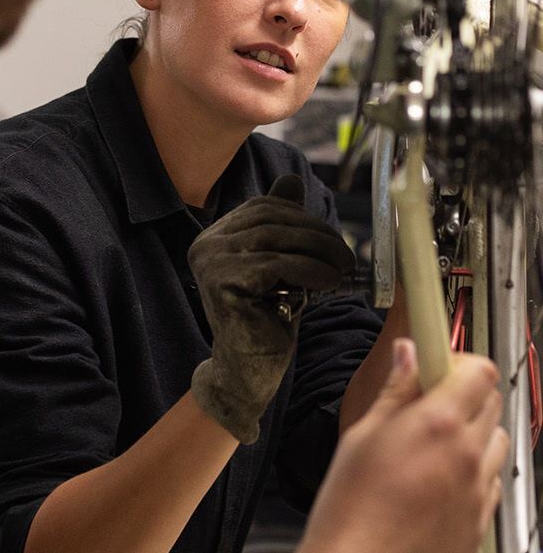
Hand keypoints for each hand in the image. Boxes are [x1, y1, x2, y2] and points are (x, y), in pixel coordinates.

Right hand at [188, 174, 354, 443]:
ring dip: (319, 251)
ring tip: (344, 268)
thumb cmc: (265, 318)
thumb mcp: (278, 264)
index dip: (303, 217)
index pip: (263, 207)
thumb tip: (290, 180)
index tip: (333, 238)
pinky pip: (276, 265)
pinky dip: (311, 270)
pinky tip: (330, 283)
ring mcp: (210, 262)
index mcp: (214, 236)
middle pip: (271, 220)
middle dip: (316, 233)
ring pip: (276, 240)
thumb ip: (280, 225)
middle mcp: (205, 244)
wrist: (246, 372)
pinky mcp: (221, 282)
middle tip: (347, 253)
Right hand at [281, 340, 508, 552]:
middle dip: (465, 394)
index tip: (440, 365)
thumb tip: (407, 356)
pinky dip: (474, 474)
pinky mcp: (480, 524)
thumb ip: (395, 391)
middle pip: (492, 402)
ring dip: (474, 434)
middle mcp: (468, 455)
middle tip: (430, 403)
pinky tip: (437, 482)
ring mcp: (478, 492)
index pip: (480, 370)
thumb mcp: (363, 434)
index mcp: (439, 423)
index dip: (460, 362)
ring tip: (434, 446)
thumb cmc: (351, 508)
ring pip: (497, 442)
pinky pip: (491, 484)